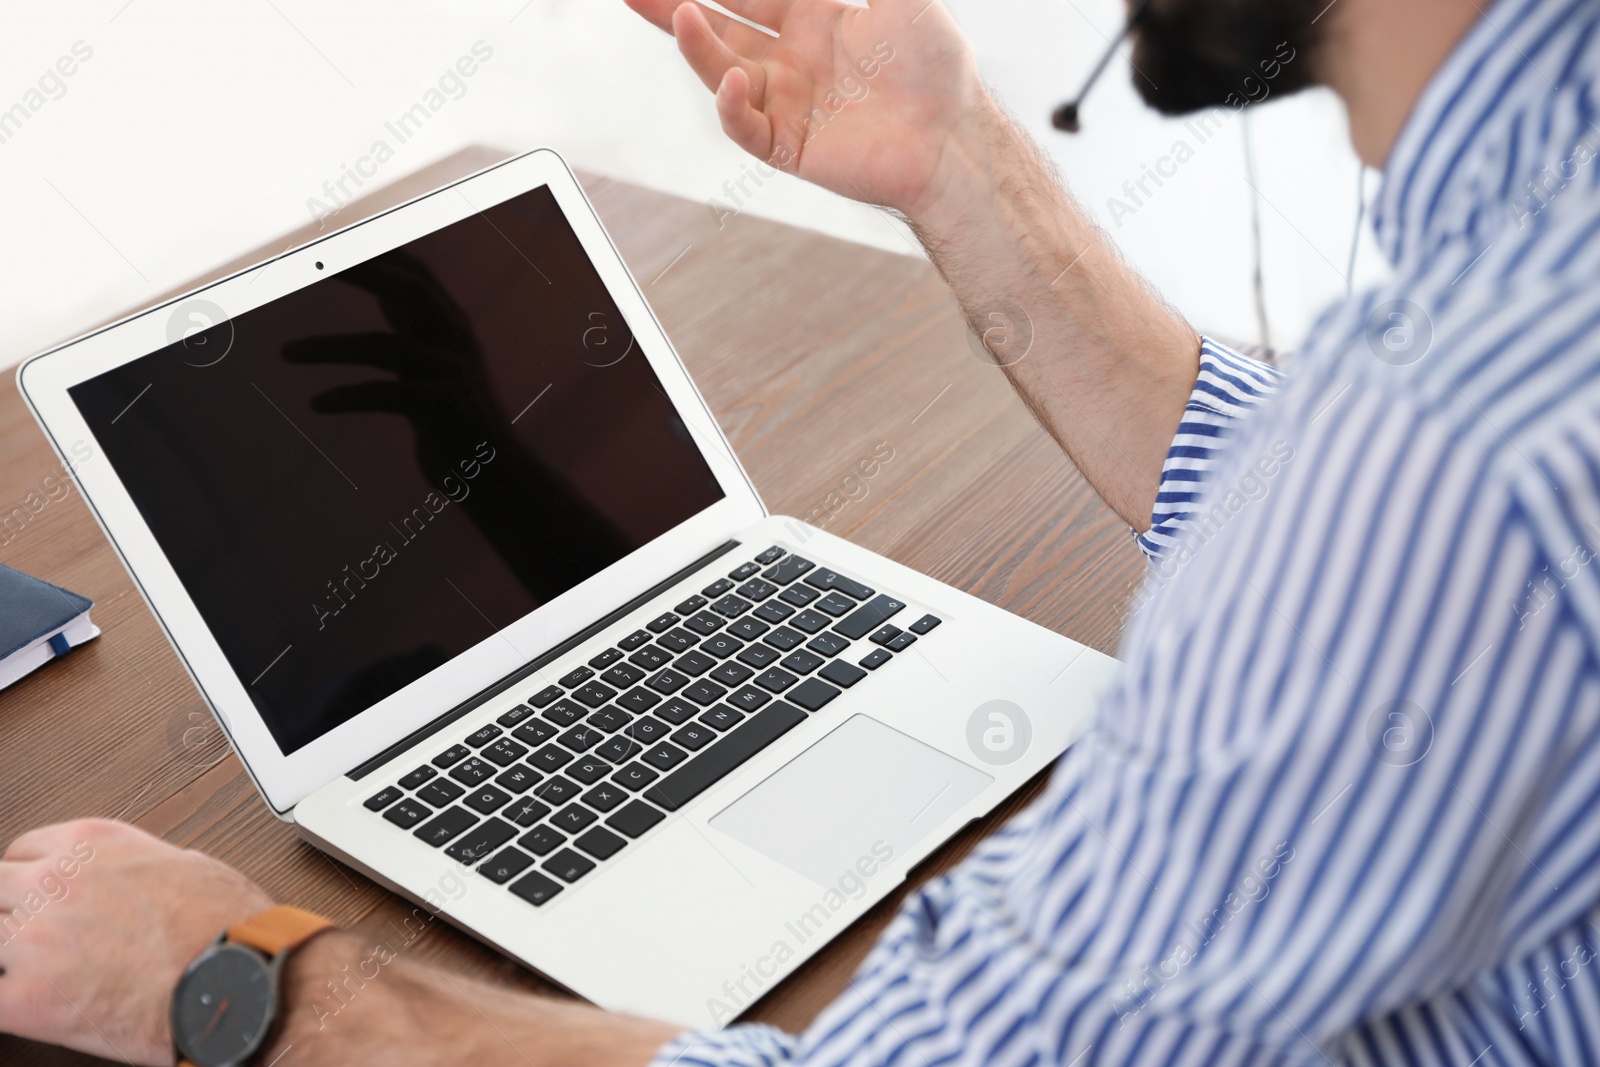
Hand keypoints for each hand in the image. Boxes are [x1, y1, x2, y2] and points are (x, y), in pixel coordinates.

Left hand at [0, 819, 273, 1064]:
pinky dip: (5, 1000)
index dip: (29, 877)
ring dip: (8, 954)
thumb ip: (139, 866)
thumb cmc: (229, 925)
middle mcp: (56, 883)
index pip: (22, 849)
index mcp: (92, 844)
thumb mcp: (188, 865)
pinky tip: (23, 1004)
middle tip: (31, 935)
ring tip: (36, 972)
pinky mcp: (28, 999)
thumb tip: (134, 878)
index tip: (36, 896)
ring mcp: (35, 941)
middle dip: (9, 910)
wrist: (237, 979)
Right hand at [623, 0, 988, 218]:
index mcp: (815, 18)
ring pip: (722, 69)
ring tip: (680, 13)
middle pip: (720, 24)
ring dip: (696, 44)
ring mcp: (787, 103)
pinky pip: (745, 125)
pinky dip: (730, 104)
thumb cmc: (938, 65)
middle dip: (676, 5)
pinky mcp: (789, 146)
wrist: (955, 138)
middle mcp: (793, 59)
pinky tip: (728, 78)